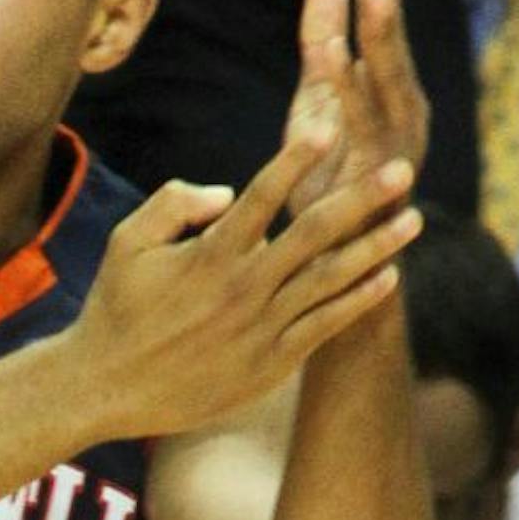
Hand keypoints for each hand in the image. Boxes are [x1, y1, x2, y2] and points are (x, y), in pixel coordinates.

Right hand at [70, 125, 421, 438]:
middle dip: (361, 198)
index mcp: (208, 255)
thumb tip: (226, 192)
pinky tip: (387, 276)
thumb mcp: (125, 243)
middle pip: (314, 233)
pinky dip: (359, 300)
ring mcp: (260, 327)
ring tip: (413, 220)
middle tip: (400, 169)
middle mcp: (242, 288)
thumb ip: (172, 204)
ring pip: (331, 279)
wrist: (105, 387)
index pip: (262, 196)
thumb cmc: (115, 308)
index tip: (329, 132)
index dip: (295, 160)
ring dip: (377, 246)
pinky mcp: (270, 362)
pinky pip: (326, 324)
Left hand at [283, 0, 428, 216]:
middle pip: (391, 40)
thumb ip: (323, 51)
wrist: (333, 260)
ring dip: (382, 38)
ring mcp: (395, 147)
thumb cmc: (328, 177)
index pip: (381, 24)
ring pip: (385, 85)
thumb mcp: (319, 105)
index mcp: (389, 91)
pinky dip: (351, 103)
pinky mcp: (376, 185)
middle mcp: (402, 112)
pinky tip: (336, 70)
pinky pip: (360, 136)